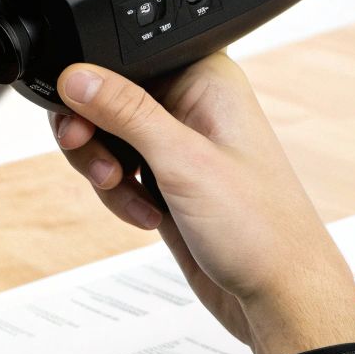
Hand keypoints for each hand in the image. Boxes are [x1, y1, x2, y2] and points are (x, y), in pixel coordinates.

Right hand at [50, 53, 354, 353]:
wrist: (277, 294)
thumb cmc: (260, 228)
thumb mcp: (182, 161)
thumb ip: (125, 113)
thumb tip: (78, 74)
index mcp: (209, 80)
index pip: (130, 59)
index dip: (95, 85)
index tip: (77, 114)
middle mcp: (195, 107)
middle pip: (109, 100)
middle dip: (95, 137)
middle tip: (102, 168)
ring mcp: (182, 147)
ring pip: (110, 140)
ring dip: (107, 172)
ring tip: (130, 197)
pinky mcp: (172, 182)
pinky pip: (123, 174)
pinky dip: (121, 196)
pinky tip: (147, 216)